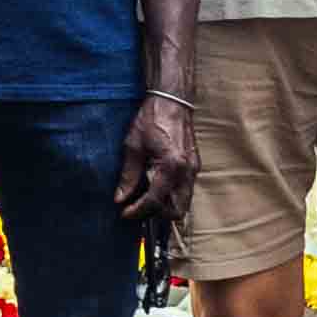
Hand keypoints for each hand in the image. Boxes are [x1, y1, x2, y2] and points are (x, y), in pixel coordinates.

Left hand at [116, 89, 196, 224]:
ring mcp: (194, 170)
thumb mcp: (133, 146)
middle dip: (156, 214)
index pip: (155, 201)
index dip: (138, 211)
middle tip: (136, 208)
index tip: (125, 213)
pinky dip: (172, 195)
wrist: (172, 101)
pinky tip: (155, 186)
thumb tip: (120, 198)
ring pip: (183, 202)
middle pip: (177, 210)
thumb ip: (128, 175)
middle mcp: (187, 172)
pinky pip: (185, 190)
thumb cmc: (152, 119)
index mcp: (171, 166)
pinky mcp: (195, 166)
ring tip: (144, 198)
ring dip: (165, 206)